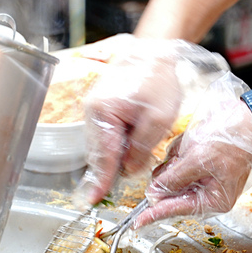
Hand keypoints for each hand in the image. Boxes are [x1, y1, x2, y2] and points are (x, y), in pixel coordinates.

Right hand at [72, 35, 227, 206]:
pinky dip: (118, 142)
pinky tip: (133, 141)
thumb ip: (141, 149)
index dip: (99, 182)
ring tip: (138, 148)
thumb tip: (128, 171)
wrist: (153, 51)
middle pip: (99, 152)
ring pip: (103, 144)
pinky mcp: (102, 107)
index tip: (93, 201)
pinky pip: (106, 134)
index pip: (102, 157)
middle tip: (128, 173)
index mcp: (103, 114)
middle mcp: (92, 112)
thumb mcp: (158, 119)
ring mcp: (94, 109)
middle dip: (113, 166)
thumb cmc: (158, 80)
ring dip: (118, 154)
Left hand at [134, 73, 251, 226]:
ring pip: (169, 175)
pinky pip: (174, 162)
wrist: (246, 118)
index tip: (138, 222)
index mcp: (213, 200)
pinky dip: (178, 152)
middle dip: (170, 173)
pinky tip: (191, 144)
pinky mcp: (194, 165)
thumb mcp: (199, 160)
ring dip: (175, 160)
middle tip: (181, 158)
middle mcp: (206, 193)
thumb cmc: (233, 140)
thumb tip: (154, 193)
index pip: (176, 210)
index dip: (155, 214)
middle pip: (170, 192)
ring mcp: (199, 179)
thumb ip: (174, 179)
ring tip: (191, 148)